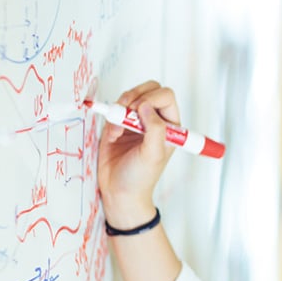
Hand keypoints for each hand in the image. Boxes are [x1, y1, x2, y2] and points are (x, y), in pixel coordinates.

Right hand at [97, 81, 179, 227]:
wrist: (119, 190)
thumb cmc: (141, 177)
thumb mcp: (154, 154)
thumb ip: (156, 129)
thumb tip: (146, 106)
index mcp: (170, 126)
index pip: (166, 96)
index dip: (152, 99)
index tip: (140, 112)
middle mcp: (155, 120)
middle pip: (149, 89)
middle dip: (135, 96)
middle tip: (128, 113)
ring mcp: (136, 121)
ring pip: (130, 95)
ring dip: (121, 107)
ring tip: (119, 128)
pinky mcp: (119, 124)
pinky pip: (115, 108)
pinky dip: (111, 117)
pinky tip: (113, 135)